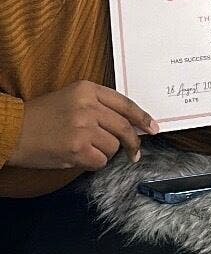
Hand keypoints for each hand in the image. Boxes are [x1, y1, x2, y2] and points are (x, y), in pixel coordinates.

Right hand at [8, 81, 157, 169]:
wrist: (11, 130)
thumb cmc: (41, 117)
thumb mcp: (71, 99)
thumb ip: (99, 106)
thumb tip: (131, 123)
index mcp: (88, 90)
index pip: (125, 105)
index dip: (143, 118)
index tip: (153, 128)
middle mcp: (88, 106)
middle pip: (124, 128)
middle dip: (132, 143)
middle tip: (134, 153)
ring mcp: (83, 128)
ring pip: (113, 146)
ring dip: (104, 152)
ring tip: (84, 148)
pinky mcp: (77, 149)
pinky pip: (101, 161)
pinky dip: (94, 163)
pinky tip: (79, 158)